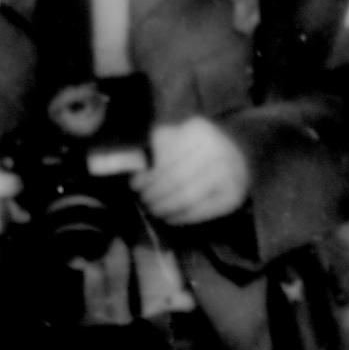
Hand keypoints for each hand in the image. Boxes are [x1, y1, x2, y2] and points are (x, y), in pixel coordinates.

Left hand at [136, 115, 251, 226]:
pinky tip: (170, 217)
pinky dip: (181, 217)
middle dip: (154, 194)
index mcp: (197, 132)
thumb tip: (112, 166)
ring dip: (165, 207)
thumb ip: (140, 152)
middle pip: (175, 180)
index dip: (147, 177)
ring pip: (187, 197)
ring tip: (154, 209)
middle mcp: (217, 151)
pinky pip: (201, 211)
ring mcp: (229, 174)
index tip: (135, 186)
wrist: (236, 156)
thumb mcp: (168, 140)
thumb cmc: (193, 148)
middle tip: (144, 200)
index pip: (165, 160)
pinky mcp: (232, 196)